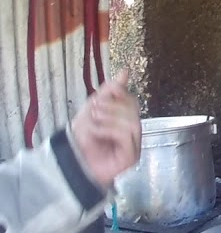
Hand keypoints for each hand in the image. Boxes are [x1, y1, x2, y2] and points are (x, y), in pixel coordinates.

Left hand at [70, 72, 142, 188]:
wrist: (72, 161)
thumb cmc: (82, 138)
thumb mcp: (93, 108)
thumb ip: (110, 91)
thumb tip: (125, 71)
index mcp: (126, 120)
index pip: (132, 101)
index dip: (121, 94)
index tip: (105, 93)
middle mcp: (133, 132)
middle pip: (135, 111)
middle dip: (114, 106)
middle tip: (94, 109)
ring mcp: (134, 145)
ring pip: (133, 123)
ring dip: (111, 117)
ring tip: (94, 120)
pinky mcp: (131, 157)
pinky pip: (126, 136)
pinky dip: (110, 130)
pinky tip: (97, 132)